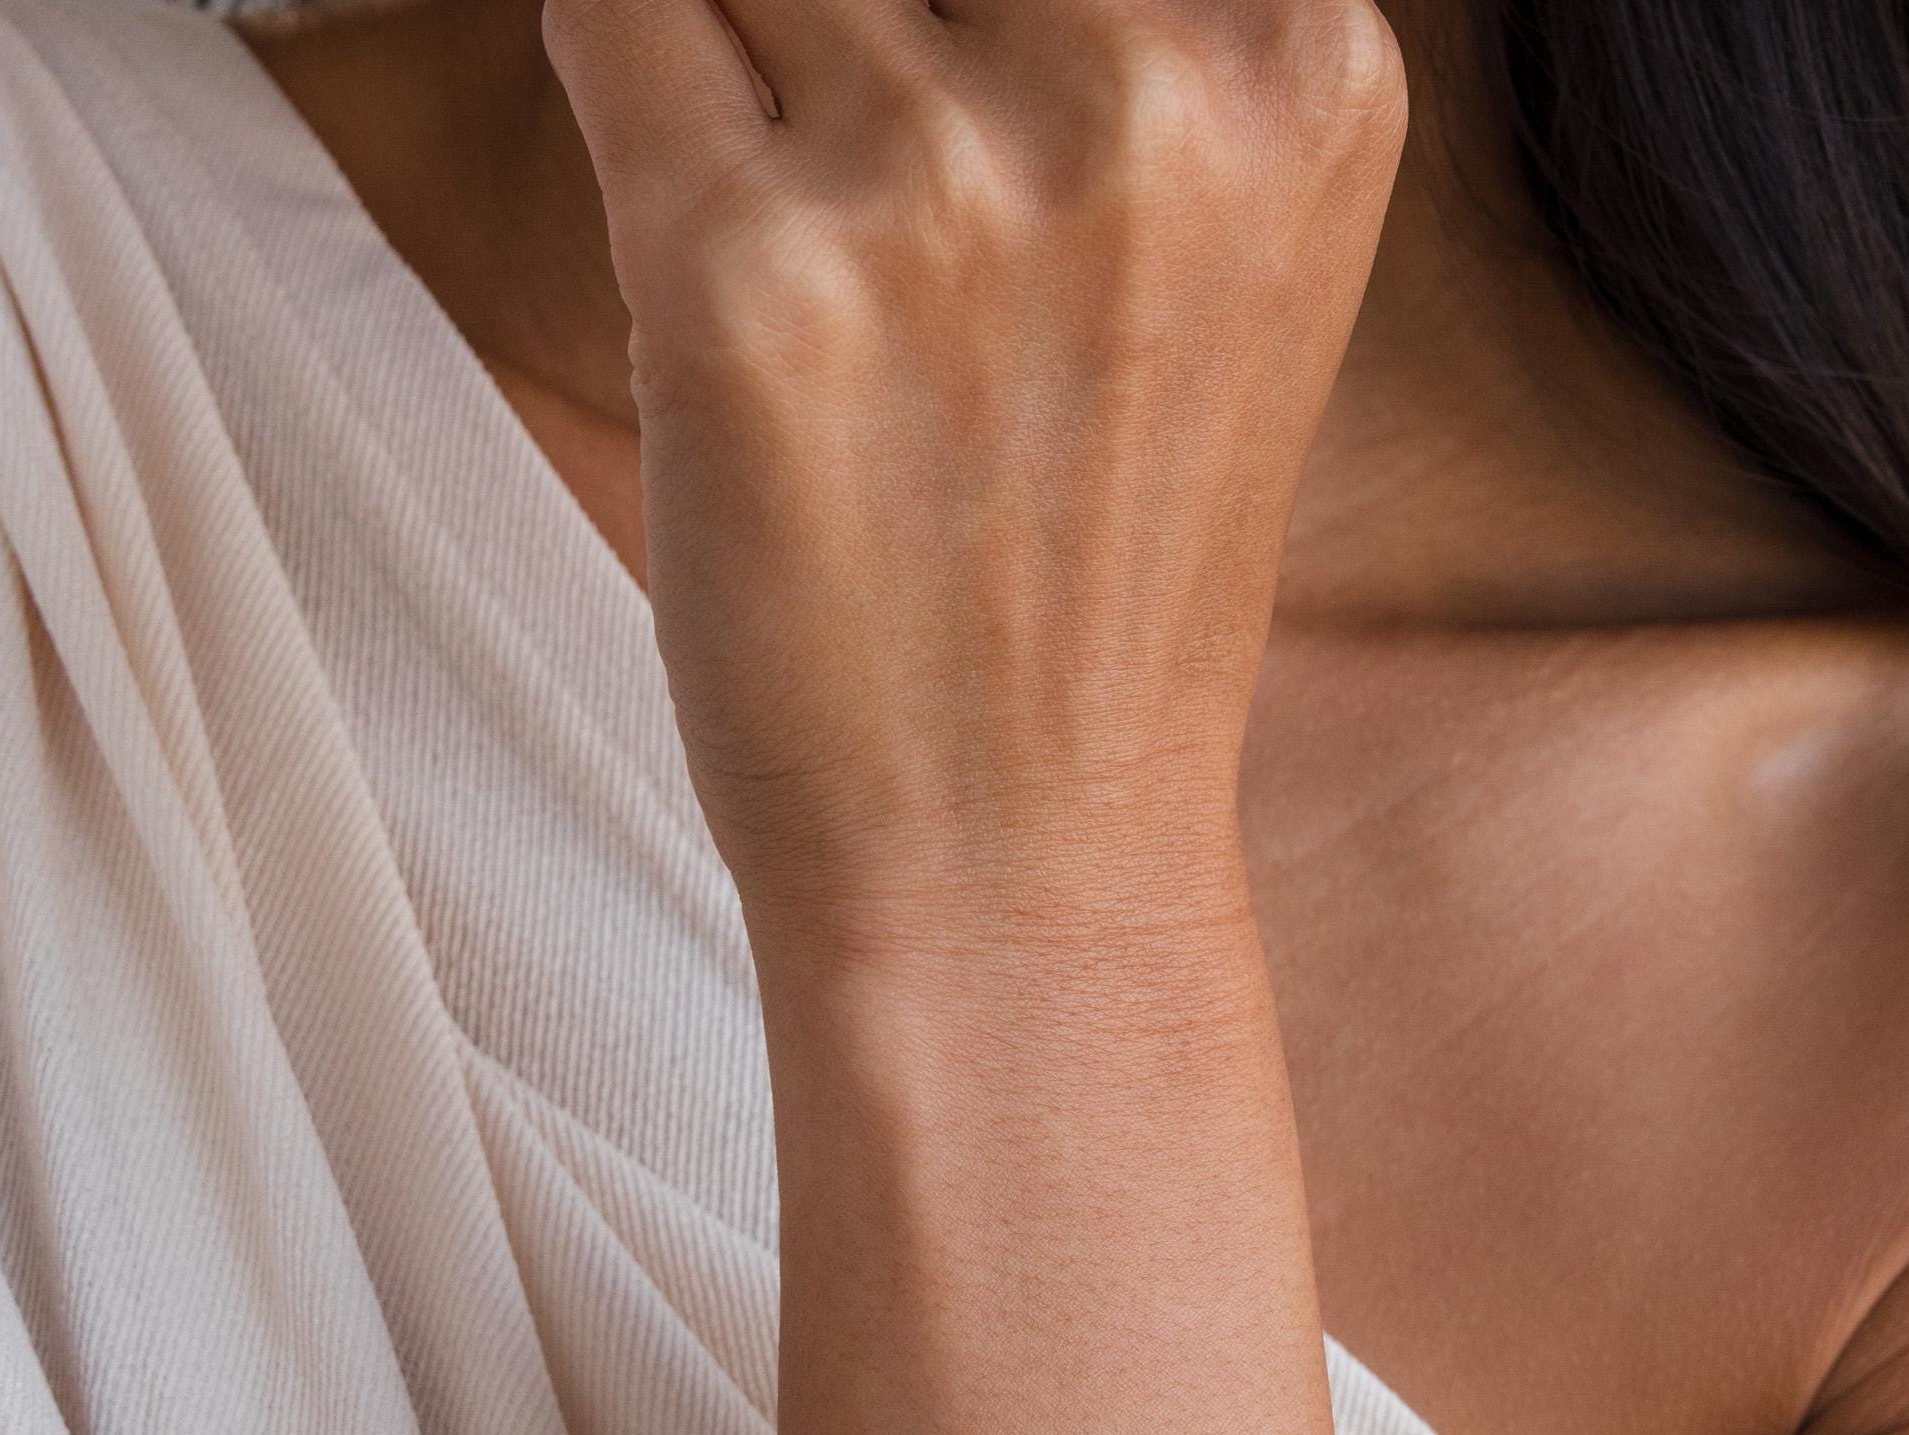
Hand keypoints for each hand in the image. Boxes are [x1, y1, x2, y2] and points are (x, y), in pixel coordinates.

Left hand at [540, 0, 1404, 979]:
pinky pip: (611, 6)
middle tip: (841, 139)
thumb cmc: (1087, 584)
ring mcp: (939, 176)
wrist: (1018, 874)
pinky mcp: (745, 273)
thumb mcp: (1204, 258)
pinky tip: (702, 218)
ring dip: (735, 37)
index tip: (925, 47)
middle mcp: (1143, 88)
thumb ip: (1127, 33)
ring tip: (796, 214)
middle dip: (834, 4)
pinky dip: (623, 60)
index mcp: (1297, 69)